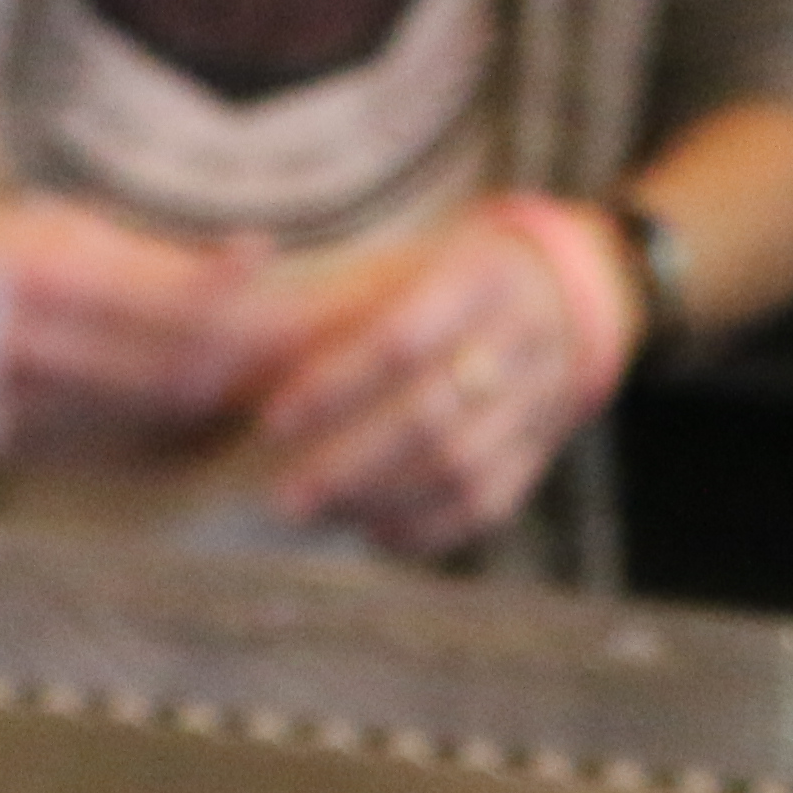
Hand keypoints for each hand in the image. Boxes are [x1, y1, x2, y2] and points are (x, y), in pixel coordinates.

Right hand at [0, 195, 289, 462]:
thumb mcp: (56, 225)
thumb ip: (149, 256)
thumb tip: (255, 265)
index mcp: (37, 268)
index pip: (167, 300)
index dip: (241, 315)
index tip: (304, 314)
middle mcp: (17, 338)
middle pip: (164, 372)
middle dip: (242, 375)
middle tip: (308, 370)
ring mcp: (3, 402)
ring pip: (141, 425)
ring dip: (214, 419)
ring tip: (271, 406)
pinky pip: (104, 458)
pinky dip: (166, 450)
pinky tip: (207, 440)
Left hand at [241, 203, 629, 556]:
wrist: (552, 291)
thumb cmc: (438, 276)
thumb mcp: (398, 261)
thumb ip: (334, 302)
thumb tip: (240, 344)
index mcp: (480, 277)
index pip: (399, 341)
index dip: (332, 387)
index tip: (270, 421)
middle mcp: (523, 339)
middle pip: (429, 418)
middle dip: (348, 464)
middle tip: (283, 499)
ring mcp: (542, 400)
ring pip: (459, 470)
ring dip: (378, 501)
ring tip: (315, 514)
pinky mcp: (540, 450)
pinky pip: (486, 505)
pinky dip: (424, 528)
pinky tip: (369, 531)